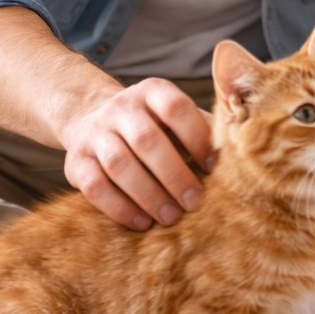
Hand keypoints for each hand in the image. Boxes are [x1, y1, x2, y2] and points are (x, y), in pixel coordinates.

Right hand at [57, 77, 214, 230]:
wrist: (91, 118)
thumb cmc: (152, 124)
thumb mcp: (174, 117)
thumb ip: (202, 131)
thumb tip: (239, 159)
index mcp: (152, 92)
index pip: (175, 108)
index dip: (196, 137)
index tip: (214, 166)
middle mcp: (120, 108)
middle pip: (147, 140)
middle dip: (174, 175)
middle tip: (195, 202)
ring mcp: (94, 133)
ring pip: (119, 165)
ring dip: (148, 195)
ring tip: (172, 218)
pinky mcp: (75, 161)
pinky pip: (95, 186)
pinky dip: (120, 207)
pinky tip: (143, 222)